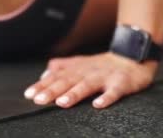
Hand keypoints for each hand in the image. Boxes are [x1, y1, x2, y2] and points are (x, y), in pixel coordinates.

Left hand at [24, 52, 157, 108]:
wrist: (133, 56)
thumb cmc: (104, 65)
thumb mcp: (80, 63)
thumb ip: (61, 67)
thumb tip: (43, 75)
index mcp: (77, 69)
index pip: (56, 77)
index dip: (42, 85)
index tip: (29, 94)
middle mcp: (88, 72)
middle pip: (68, 81)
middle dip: (52, 90)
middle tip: (39, 100)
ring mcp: (104, 77)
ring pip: (87, 85)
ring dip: (74, 93)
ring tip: (62, 102)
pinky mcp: (121, 83)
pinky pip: (114, 91)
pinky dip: (107, 97)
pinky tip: (99, 105)